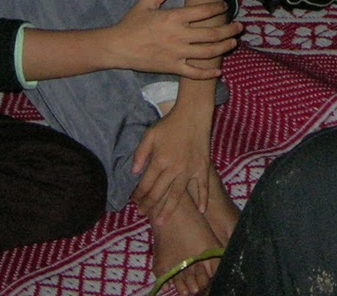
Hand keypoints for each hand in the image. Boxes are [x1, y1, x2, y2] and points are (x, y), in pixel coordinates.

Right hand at [106, 0, 241, 76]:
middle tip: (240, 27)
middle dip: (229, 30)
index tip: (225, 8)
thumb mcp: (147, 1)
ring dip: (224, 47)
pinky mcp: (173, 67)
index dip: (217, 9)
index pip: (203, 12)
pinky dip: (208, 73)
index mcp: (174, 17)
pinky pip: (194, 72)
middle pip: (211, 33)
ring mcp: (177, 53)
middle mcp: (179, 35)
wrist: (118, 47)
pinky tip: (218, 71)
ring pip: (207, 53)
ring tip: (234, 43)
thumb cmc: (132, 22)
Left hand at [132, 102, 213, 220]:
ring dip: (168, 210)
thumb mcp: (149, 135)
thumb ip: (140, 154)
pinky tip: (201, 211)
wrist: (193, 114)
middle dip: (149, 205)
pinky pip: (203, 186)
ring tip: (161, 222)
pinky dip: (203, 199)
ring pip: (177, 195)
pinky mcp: (202, 168)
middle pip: (159, 193)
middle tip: (143, 213)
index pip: (145, 184)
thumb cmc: (169, 124)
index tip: (134, 202)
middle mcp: (174, 169)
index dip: (138, 195)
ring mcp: (189, 170)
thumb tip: (134, 173)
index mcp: (159, 160)